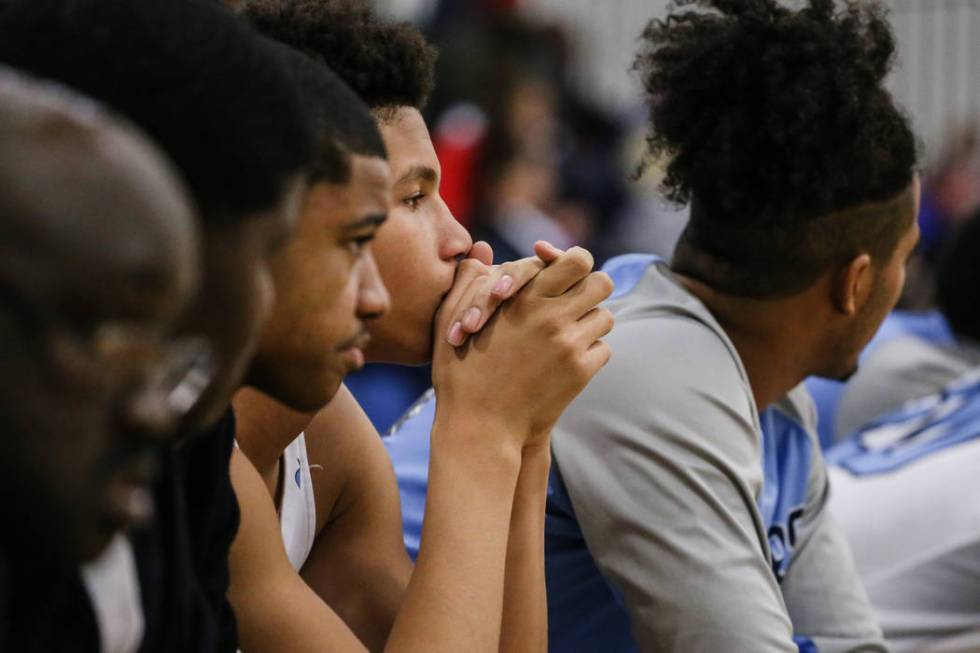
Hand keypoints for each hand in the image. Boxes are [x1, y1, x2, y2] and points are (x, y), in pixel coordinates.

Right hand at [432, 243, 613, 450]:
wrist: (479, 426)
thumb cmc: (460, 371)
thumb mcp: (453, 319)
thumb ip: (471, 280)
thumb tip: (483, 250)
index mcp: (524, 297)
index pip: (577, 260)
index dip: (576, 263)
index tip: (566, 274)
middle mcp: (552, 316)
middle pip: (602, 283)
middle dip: (591, 289)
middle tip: (576, 302)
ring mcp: (569, 344)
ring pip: (605, 317)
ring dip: (590, 323)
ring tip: (568, 334)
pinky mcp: (580, 372)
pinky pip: (603, 350)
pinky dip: (590, 353)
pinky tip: (567, 361)